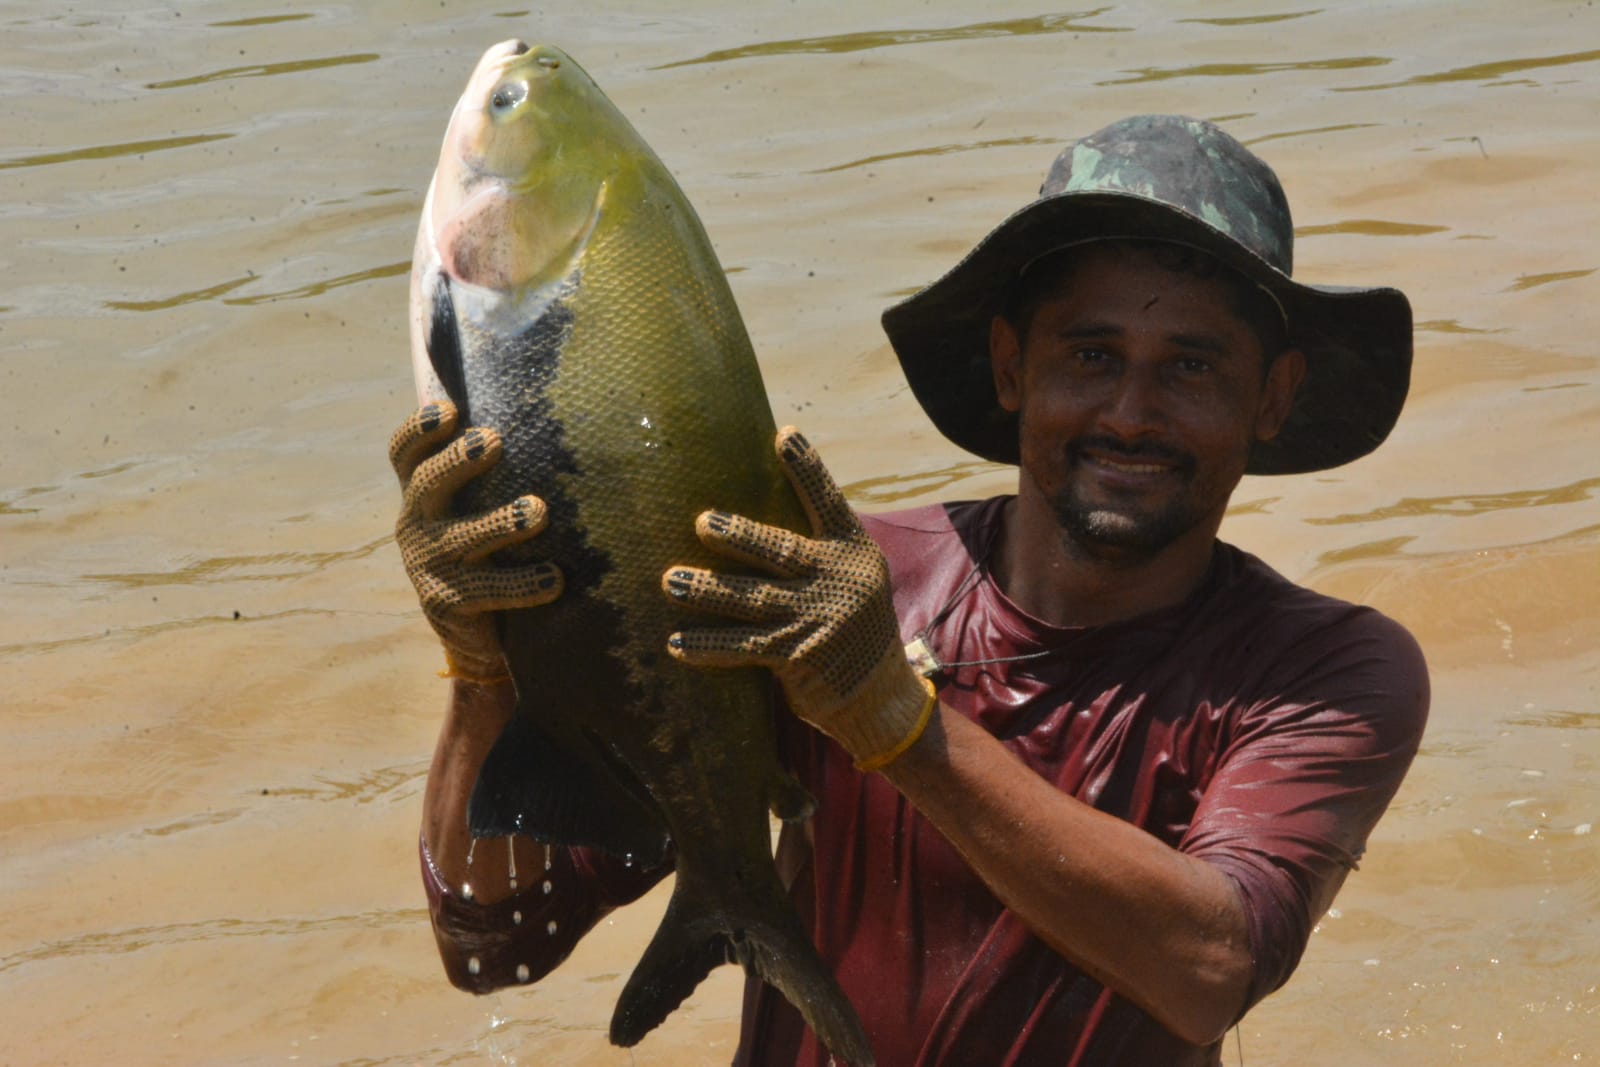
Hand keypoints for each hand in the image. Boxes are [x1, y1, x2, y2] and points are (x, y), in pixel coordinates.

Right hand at [389, 400, 561, 683]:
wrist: (474, 630)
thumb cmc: (487, 549)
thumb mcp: (477, 507)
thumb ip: (491, 470)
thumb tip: (540, 413)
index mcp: (422, 494)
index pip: (406, 454)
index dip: (420, 430)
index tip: (449, 409)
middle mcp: (416, 524)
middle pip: (427, 484)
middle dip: (458, 461)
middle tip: (493, 441)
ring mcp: (427, 565)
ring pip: (462, 539)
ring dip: (500, 522)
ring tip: (538, 510)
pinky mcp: (446, 603)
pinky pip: (486, 591)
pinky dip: (523, 584)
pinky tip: (555, 578)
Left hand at [662, 427, 934, 770]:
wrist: (879, 694)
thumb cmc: (852, 624)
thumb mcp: (853, 578)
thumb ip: (816, 552)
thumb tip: (754, 521)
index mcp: (851, 551)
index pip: (828, 502)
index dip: (806, 468)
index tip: (783, 435)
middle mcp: (837, 580)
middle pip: (780, 550)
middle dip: (739, 536)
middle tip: (702, 523)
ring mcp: (817, 619)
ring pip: (753, 599)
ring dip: (708, 591)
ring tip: (672, 582)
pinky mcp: (798, 655)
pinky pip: (744, 647)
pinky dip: (709, 646)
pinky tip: (677, 643)